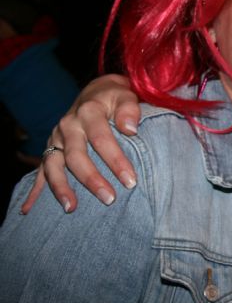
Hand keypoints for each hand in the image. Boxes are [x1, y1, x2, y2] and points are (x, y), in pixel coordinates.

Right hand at [21, 74, 140, 213]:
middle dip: (92, 179)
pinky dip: (35, 190)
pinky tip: (30, 209)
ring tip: (71, 208)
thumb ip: (130, 110)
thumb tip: (130, 129)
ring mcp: (56, 138)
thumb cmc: (115, 98)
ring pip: (53, 165)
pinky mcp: (50, 147)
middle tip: (109, 199)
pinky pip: (41, 170)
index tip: (130, 181)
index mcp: (88, 112)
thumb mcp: (126, 96)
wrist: (96, 93)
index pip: (101, 139)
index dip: (116, 161)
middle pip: (76, 155)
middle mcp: (68, 125)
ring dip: (61, 187)